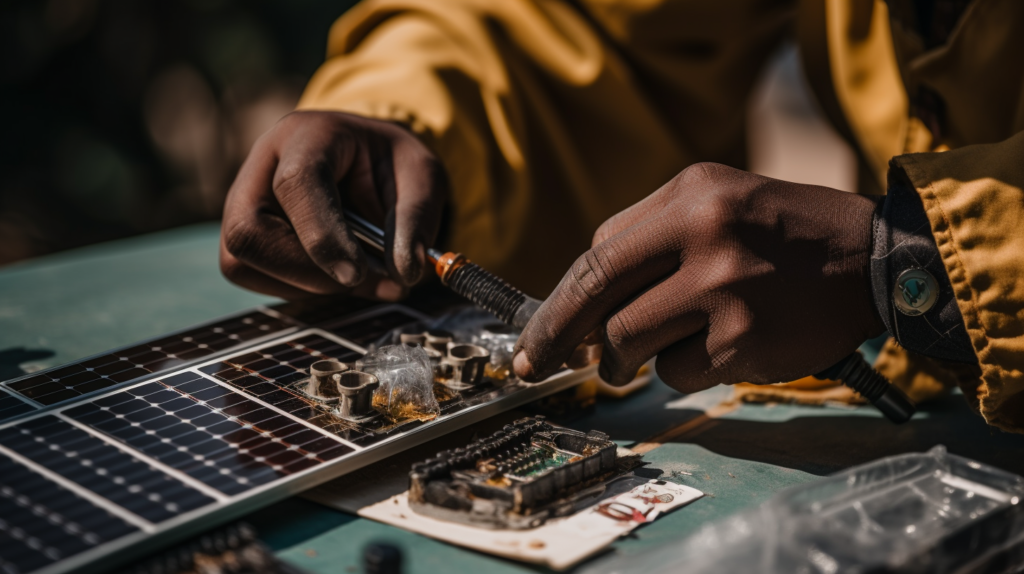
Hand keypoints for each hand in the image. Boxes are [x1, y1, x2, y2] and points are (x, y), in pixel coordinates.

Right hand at [220, 110, 446, 299]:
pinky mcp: (241, 234)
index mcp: (308, 136)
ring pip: (244, 260)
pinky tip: (331, 273)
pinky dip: (297, 287)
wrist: (365, 162)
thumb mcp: (423, 177)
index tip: (356, 273)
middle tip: (359, 279)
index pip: (296, 184)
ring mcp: (242, 199)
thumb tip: (405, 271)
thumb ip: (417, 218)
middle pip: (249, 231)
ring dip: (306, 283)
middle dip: (306, 270)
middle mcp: (262, 163)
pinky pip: (251, 274)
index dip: (322, 235)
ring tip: (356, 275)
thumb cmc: (390, 165)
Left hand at [513, 163, 884, 391]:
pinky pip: (678, 372)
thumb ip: (647, 243)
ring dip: (626, 361)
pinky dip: (685, 369)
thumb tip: (580, 311)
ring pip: (631, 344)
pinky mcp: (746, 340)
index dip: (558, 301)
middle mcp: (704, 235)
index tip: (535, 333)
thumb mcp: (716, 203)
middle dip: (555, 338)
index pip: (596, 253)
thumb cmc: (782, 233)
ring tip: (650, 353)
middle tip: (532, 367)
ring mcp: (725, 290)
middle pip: (597, 298)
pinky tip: (720, 347)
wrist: (875, 258)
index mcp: (690, 195)